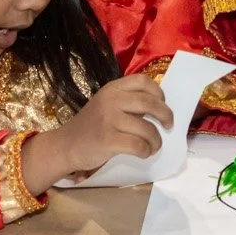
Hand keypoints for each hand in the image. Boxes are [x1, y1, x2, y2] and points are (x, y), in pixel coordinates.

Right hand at [23, 74, 173, 191]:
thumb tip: (159, 108)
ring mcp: (109, 119)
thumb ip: (127, 102)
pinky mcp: (108, 140)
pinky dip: (146, 151)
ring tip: (154, 145)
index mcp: (112, 89)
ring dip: (156, 140)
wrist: (66, 145)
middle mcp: (111, 100)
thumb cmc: (91, 127)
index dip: (158, 92)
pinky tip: (144, 153)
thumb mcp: (106, 105)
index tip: (163, 104)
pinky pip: (138, 145)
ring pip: (147, 128)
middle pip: (150, 103)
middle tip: (169, 125)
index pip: (142, 81)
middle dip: (165, 115)